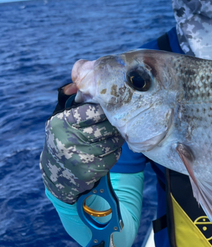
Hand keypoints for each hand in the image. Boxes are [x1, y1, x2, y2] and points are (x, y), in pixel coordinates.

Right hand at [40, 88, 123, 203]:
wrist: (57, 171)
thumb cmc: (65, 136)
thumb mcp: (63, 118)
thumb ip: (76, 98)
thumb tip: (85, 74)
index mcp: (61, 122)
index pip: (92, 111)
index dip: (105, 109)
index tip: (110, 108)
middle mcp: (67, 139)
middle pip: (106, 127)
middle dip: (114, 124)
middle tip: (118, 121)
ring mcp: (78, 157)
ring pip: (113, 142)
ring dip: (117, 138)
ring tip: (113, 134)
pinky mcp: (89, 170)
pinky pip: (114, 156)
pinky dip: (115, 151)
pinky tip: (109, 149)